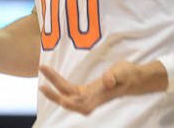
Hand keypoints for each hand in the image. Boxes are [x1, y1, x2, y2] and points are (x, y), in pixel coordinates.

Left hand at [39, 60, 165, 115]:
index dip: (71, 102)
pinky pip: (69, 91)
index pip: (82, 102)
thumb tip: (107, 81)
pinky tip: (51, 80)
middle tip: (42, 85)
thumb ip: (115, 75)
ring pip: (67, 96)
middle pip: (70, 100)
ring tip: (42, 80)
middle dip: (55, 94)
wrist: (131, 80)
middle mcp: (91, 100)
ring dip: (54, 90)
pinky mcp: (85, 92)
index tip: (62, 99)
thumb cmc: (127, 75)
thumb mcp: (123, 71)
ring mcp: (87, 97)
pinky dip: (59, 86)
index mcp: (99, 97)